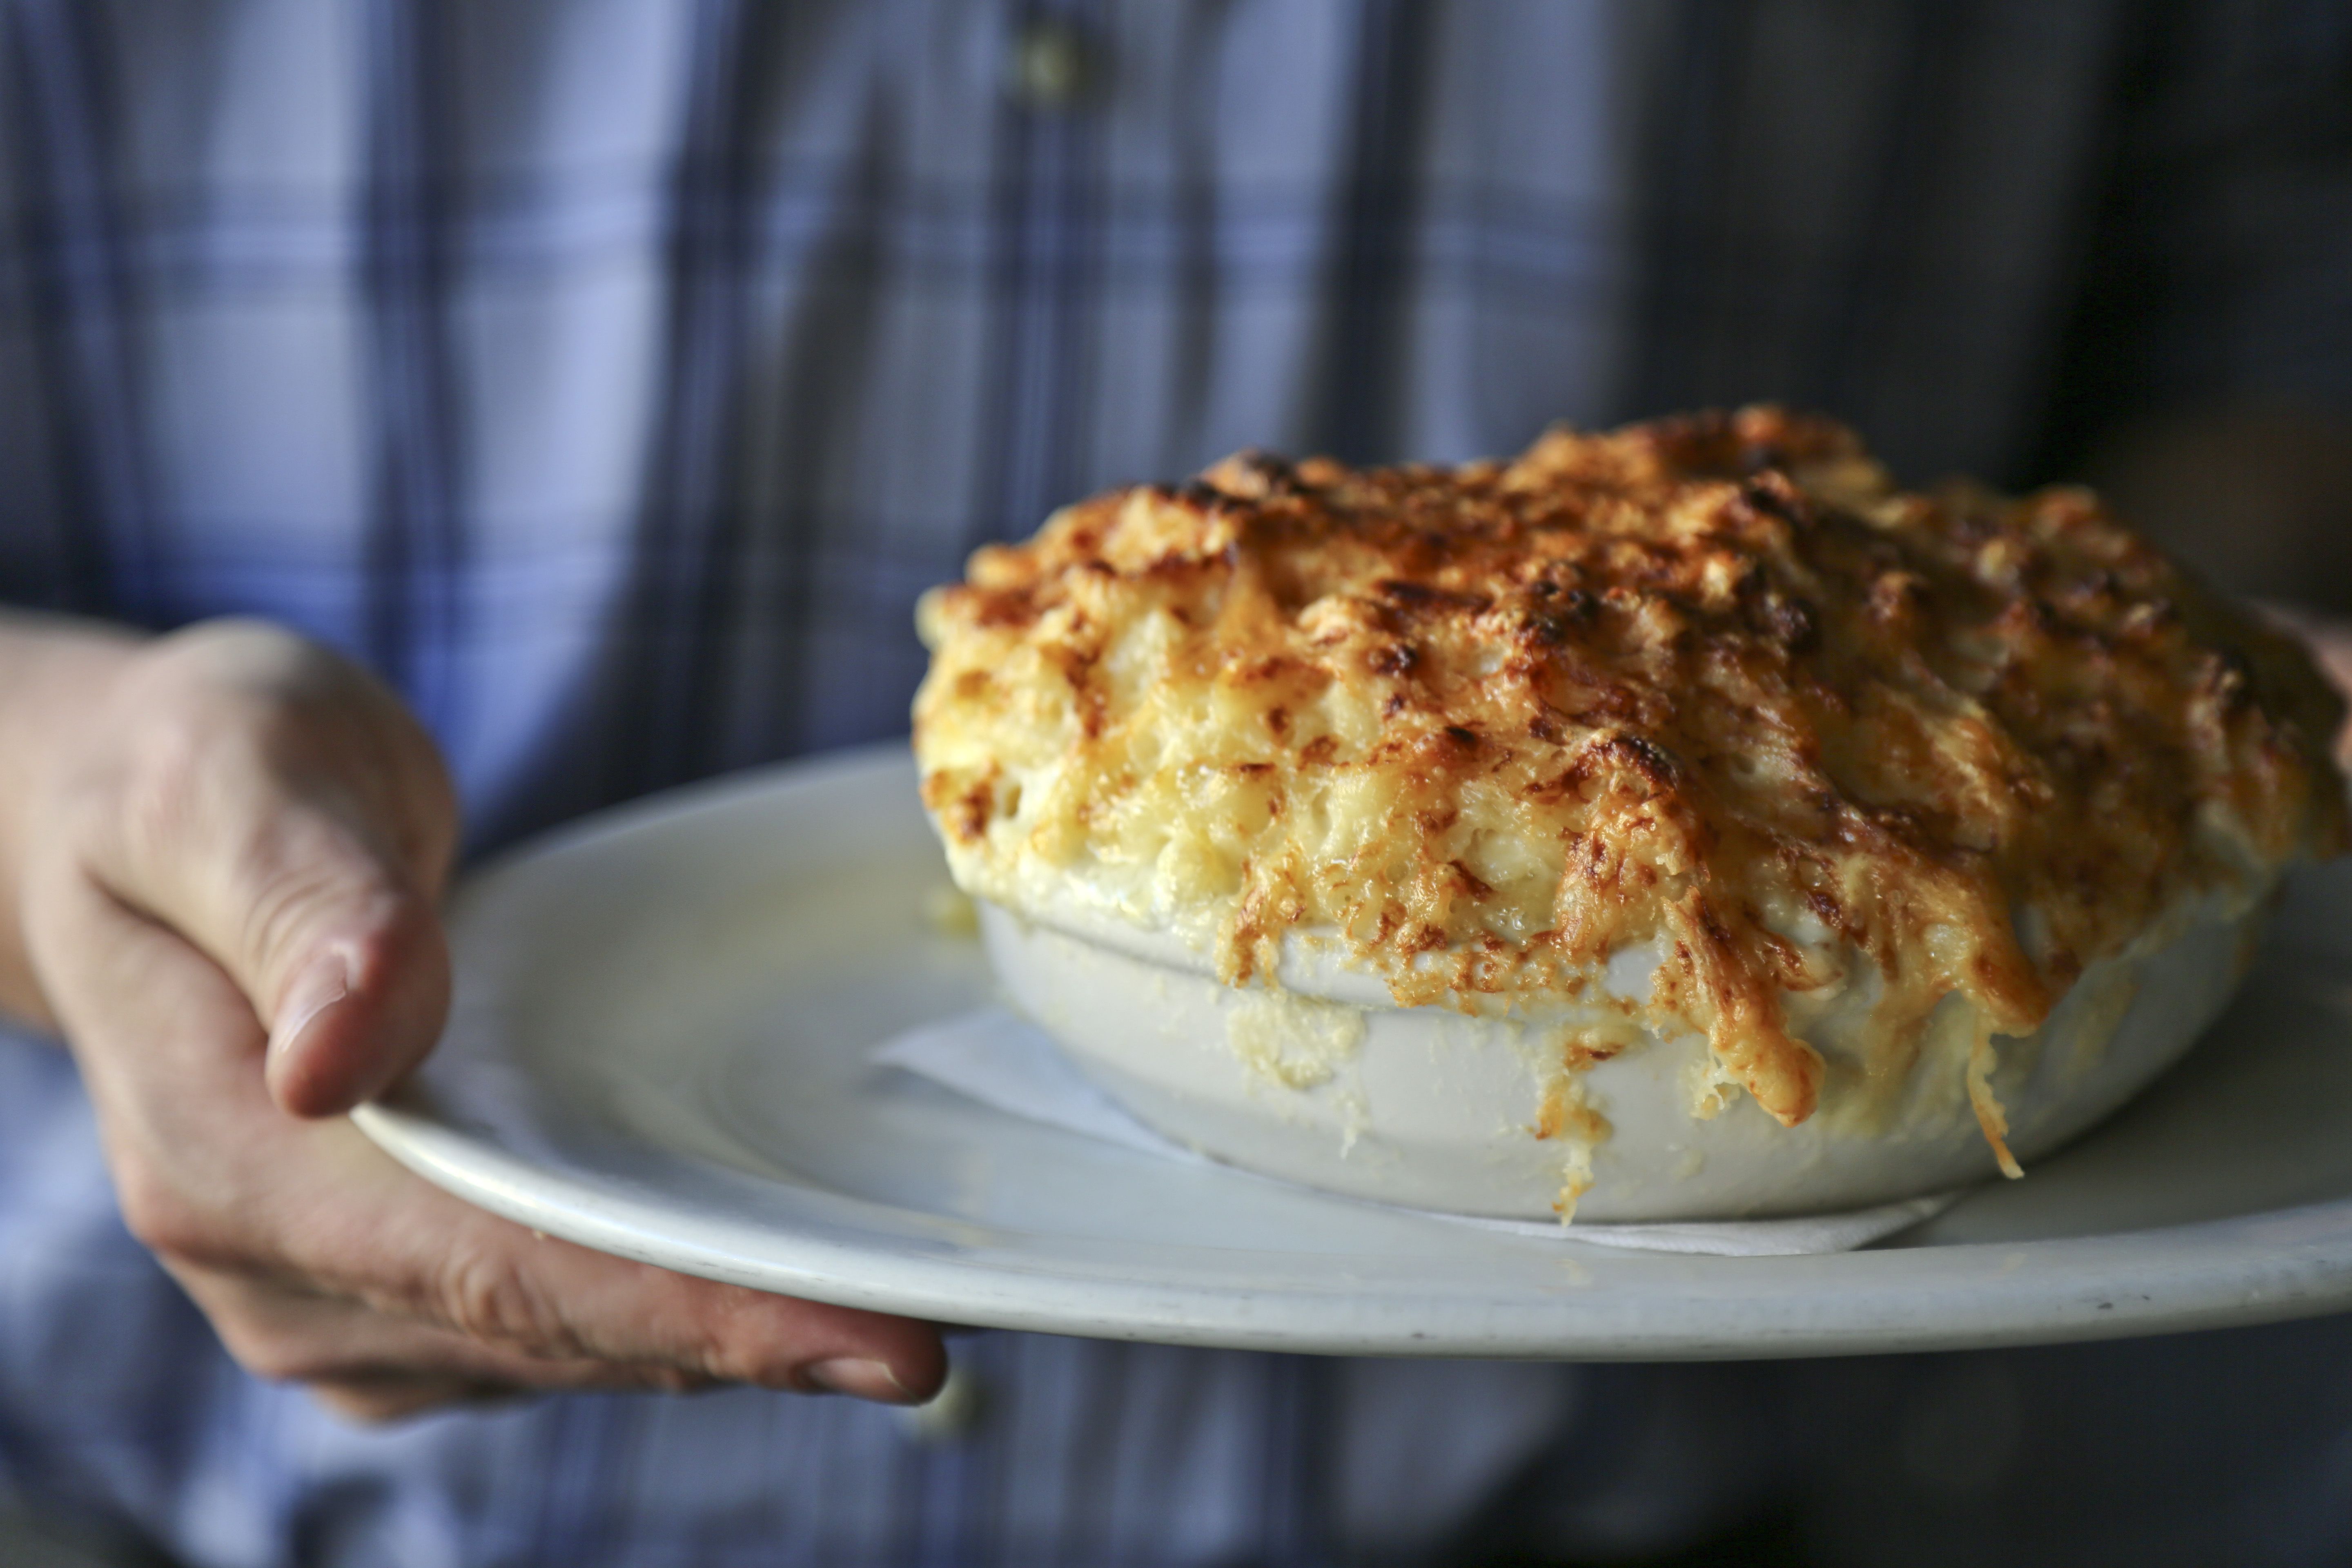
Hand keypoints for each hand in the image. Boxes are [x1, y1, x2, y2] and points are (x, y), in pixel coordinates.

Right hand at [4, 618, 943, 1420]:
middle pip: (547, 1331)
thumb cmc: (198, 775)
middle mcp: (273, 1263)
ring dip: (719, 1335)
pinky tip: (774, 1276)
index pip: (490, 1270)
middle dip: (740, 1343)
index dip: (681, 1312)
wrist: (145, 814)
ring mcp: (334, 1286)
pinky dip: (666, 1302)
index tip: (863, 1339)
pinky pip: (550, 1313)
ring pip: (561, 1344)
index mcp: (226, 1156)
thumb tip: (341, 1057)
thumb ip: (297, 904)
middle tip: (931, 1343)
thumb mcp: (232, 775)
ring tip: (892, 1318)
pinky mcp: (394, 1268)